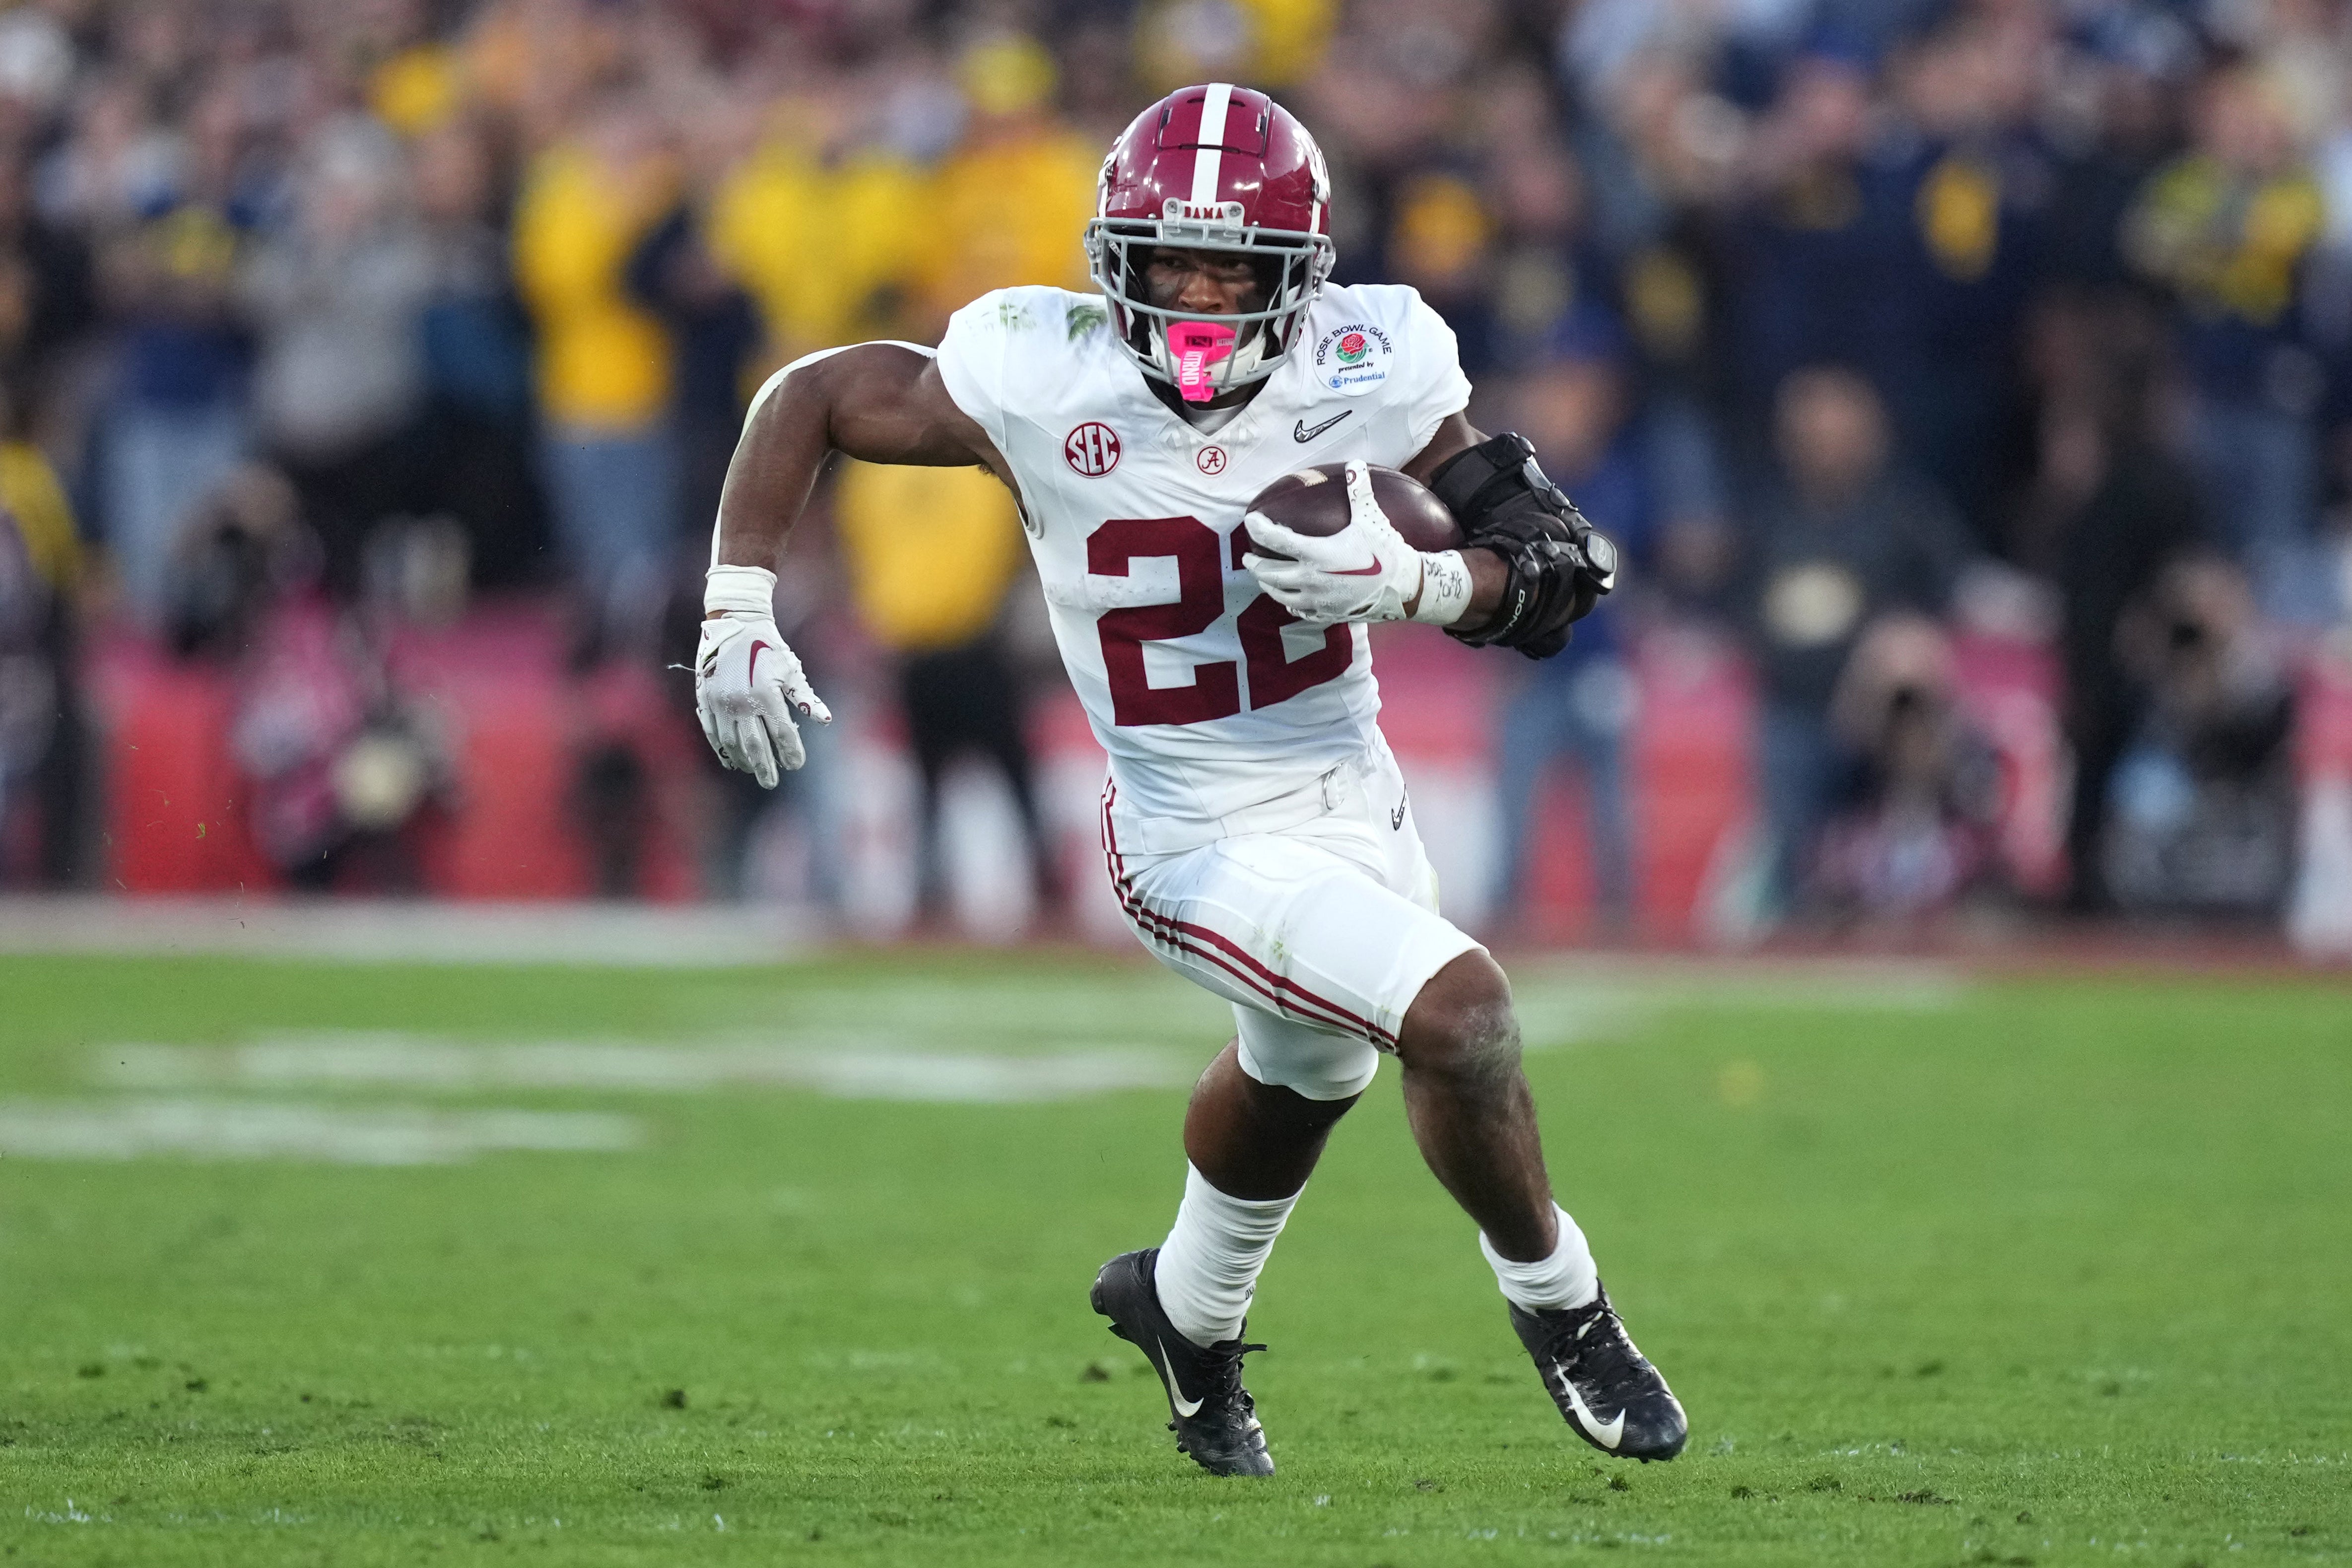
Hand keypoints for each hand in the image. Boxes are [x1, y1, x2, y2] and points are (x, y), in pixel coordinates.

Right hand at [695, 565, 830, 787]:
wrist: (734, 622)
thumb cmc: (768, 646)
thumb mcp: (791, 670)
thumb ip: (806, 698)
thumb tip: (826, 721)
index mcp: (767, 695)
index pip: (783, 734)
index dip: (791, 752)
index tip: (796, 765)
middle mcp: (742, 702)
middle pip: (755, 745)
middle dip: (765, 767)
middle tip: (771, 783)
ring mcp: (720, 702)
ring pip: (732, 742)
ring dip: (744, 760)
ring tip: (752, 771)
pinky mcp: (705, 699)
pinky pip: (713, 731)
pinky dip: (722, 749)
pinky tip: (731, 760)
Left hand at [1243, 461, 1454, 624]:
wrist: (1405, 588)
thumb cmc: (1386, 551)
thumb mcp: (1371, 518)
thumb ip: (1359, 490)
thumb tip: (1356, 463)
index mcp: (1316, 554)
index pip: (1276, 540)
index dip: (1259, 529)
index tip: (1250, 522)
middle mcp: (1311, 580)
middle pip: (1270, 573)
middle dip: (1255, 565)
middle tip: (1248, 557)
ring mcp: (1317, 600)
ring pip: (1280, 595)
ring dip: (1267, 585)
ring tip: (1263, 578)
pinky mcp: (1327, 614)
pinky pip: (1299, 611)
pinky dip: (1290, 603)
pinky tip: (1289, 599)